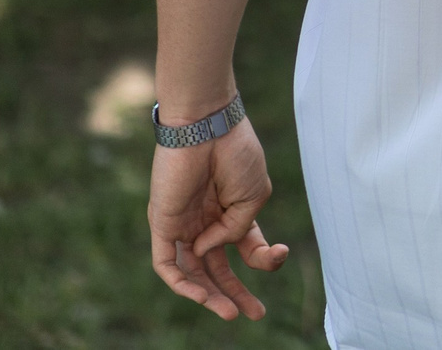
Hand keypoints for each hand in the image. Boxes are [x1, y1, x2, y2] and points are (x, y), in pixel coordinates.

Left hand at [148, 117, 289, 320]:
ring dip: (210, 295)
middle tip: (255, 314)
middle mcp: (206, 221)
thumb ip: (238, 231)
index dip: (265, 258)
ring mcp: (184, 224)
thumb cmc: (236, 154)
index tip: (278, 254)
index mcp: (233, 211)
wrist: (207, 126)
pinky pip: (166, 263)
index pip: (247, 246)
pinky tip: (201, 294)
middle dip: (235, 292)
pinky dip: (182, 282)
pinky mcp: (163, 223)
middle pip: (217, 267)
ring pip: (193, 271)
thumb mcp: (254, 197)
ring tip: (229, 313)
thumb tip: (210, 250)